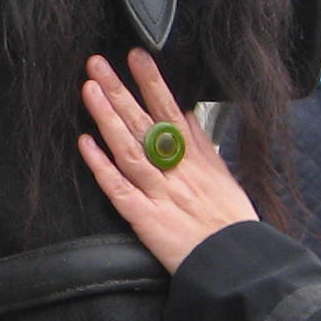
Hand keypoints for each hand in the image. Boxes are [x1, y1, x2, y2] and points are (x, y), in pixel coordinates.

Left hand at [79, 52, 259, 270]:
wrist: (235, 263)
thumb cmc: (231, 223)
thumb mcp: (224, 176)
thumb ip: (202, 144)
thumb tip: (187, 113)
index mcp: (197, 158)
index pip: (170, 111)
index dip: (152, 82)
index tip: (136, 56)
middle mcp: (176, 170)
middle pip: (143, 123)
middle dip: (119, 91)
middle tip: (97, 63)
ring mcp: (159, 192)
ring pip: (128, 148)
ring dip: (106, 117)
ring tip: (89, 90)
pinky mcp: (145, 218)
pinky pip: (118, 188)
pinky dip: (101, 165)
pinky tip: (85, 143)